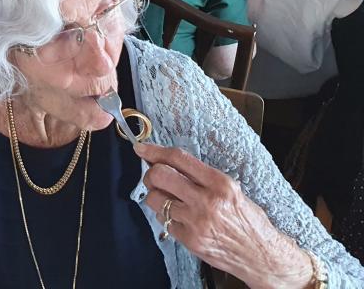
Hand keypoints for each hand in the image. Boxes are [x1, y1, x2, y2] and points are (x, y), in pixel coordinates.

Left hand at [135, 142, 311, 288]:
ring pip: (155, 199)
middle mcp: (207, 201)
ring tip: (169, 200)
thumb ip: (201, 176)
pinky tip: (180, 218)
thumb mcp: (231, 190)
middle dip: (151, 174)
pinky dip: (167, 218)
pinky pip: (164, 221)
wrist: (262, 255)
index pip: (179, 159)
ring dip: (156, 197)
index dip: (155, 150)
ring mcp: (197, 222)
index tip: (142, 149)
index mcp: (220, 184)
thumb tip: (169, 163)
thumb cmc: (248, 221)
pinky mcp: (190, 240)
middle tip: (154, 177)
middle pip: (160, 175)